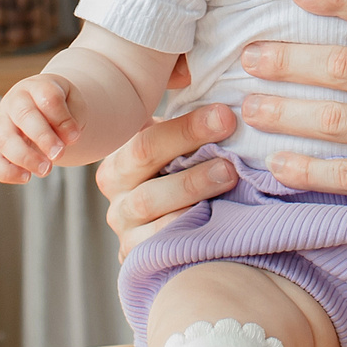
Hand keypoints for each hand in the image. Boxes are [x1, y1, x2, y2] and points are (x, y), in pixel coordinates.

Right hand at [0, 72, 79, 184]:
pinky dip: (7, 172)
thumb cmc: (59, 106)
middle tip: (59, 154)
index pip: (47, 97)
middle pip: (24, 116)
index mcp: (36, 87)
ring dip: (25, 157)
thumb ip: (73, 118)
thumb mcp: (73, 103)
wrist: (39, 107)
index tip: (75, 137)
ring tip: (46, 170)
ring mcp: (0, 124)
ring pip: (4, 139)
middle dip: (43, 137)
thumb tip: (66, 139)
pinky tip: (27, 177)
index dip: (62, 118)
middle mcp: (14, 102)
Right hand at [95, 105, 239, 258]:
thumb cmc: (183, 181)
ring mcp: (126, 228)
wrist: (175, 241)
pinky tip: (218, 218)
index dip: (186, 126)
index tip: (225, 114)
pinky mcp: (139, 259)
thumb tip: (213, 86)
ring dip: (192, 186)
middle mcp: (117, 193)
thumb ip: (188, 122)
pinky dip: (188, 231)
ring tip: (229, 173)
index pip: (147, 138)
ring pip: (150, 204)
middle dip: (189, 143)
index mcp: (122, 159)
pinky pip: (159, 245)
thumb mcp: (177, 151)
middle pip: (144, 161)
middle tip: (229, 133)